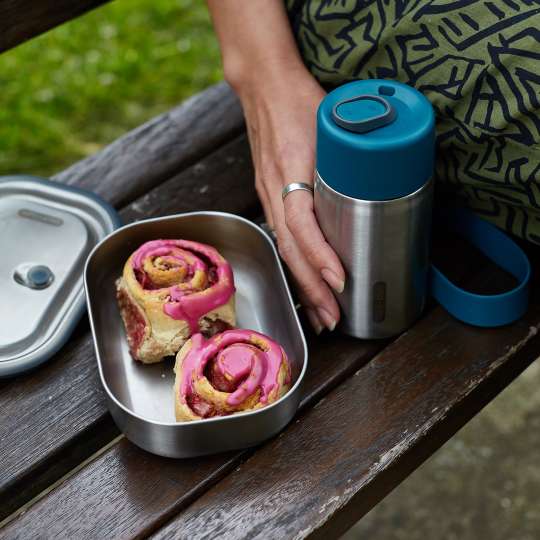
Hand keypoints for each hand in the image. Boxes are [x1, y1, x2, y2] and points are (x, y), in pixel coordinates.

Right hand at [234, 65, 344, 332]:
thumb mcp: (330, 122)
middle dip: (312, 287)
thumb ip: (351, 154)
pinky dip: (296, 266)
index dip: (321, 254)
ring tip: (321, 315)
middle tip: (335, 317)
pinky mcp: (271, 197)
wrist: (263, 87)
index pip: (301, 224)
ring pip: (285, 250)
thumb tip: (388, 180)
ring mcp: (269, 197)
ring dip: (303, 285)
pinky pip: (282, 240)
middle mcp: (274, 192)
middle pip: (291, 249)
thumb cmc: (299, 101)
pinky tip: (306, 283)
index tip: (341, 280)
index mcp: (289, 172)